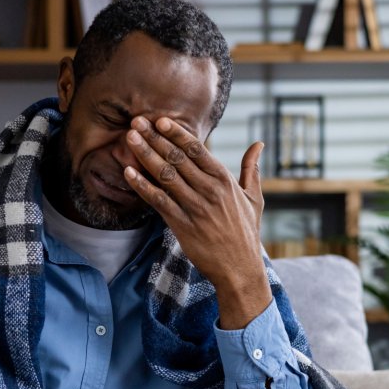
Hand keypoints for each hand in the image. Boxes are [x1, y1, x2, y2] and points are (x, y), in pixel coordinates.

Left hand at [123, 116, 271, 328]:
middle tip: (136, 121)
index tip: (160, 120)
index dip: (177, 133)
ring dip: (146, 154)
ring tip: (130, 138)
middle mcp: (209, 190)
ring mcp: (195, 207)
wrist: (240, 268)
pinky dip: (142, 186)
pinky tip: (129, 173)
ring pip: (166, 175)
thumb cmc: (245, 232)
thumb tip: (259, 144)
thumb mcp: (253, 197)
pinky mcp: (183, 225)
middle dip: (155, 137)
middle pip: (177, 158)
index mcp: (224, 180)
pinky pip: (158, 201)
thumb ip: (251, 168)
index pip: (197, 149)